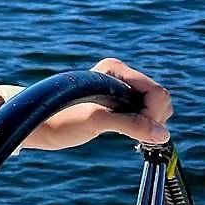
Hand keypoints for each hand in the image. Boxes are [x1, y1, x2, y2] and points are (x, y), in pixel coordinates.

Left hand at [21, 58, 171, 150]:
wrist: (42, 126)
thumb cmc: (63, 121)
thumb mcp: (96, 122)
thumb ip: (130, 124)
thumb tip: (162, 134)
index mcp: (115, 70)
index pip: (156, 93)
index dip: (152, 115)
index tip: (137, 132)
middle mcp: (121, 75)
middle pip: (160, 99)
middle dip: (152, 119)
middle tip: (129, 132)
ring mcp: (123, 89)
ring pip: (156, 108)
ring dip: (149, 124)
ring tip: (123, 131)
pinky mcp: (121, 103)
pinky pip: (147, 114)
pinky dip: (144, 126)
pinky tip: (125, 132)